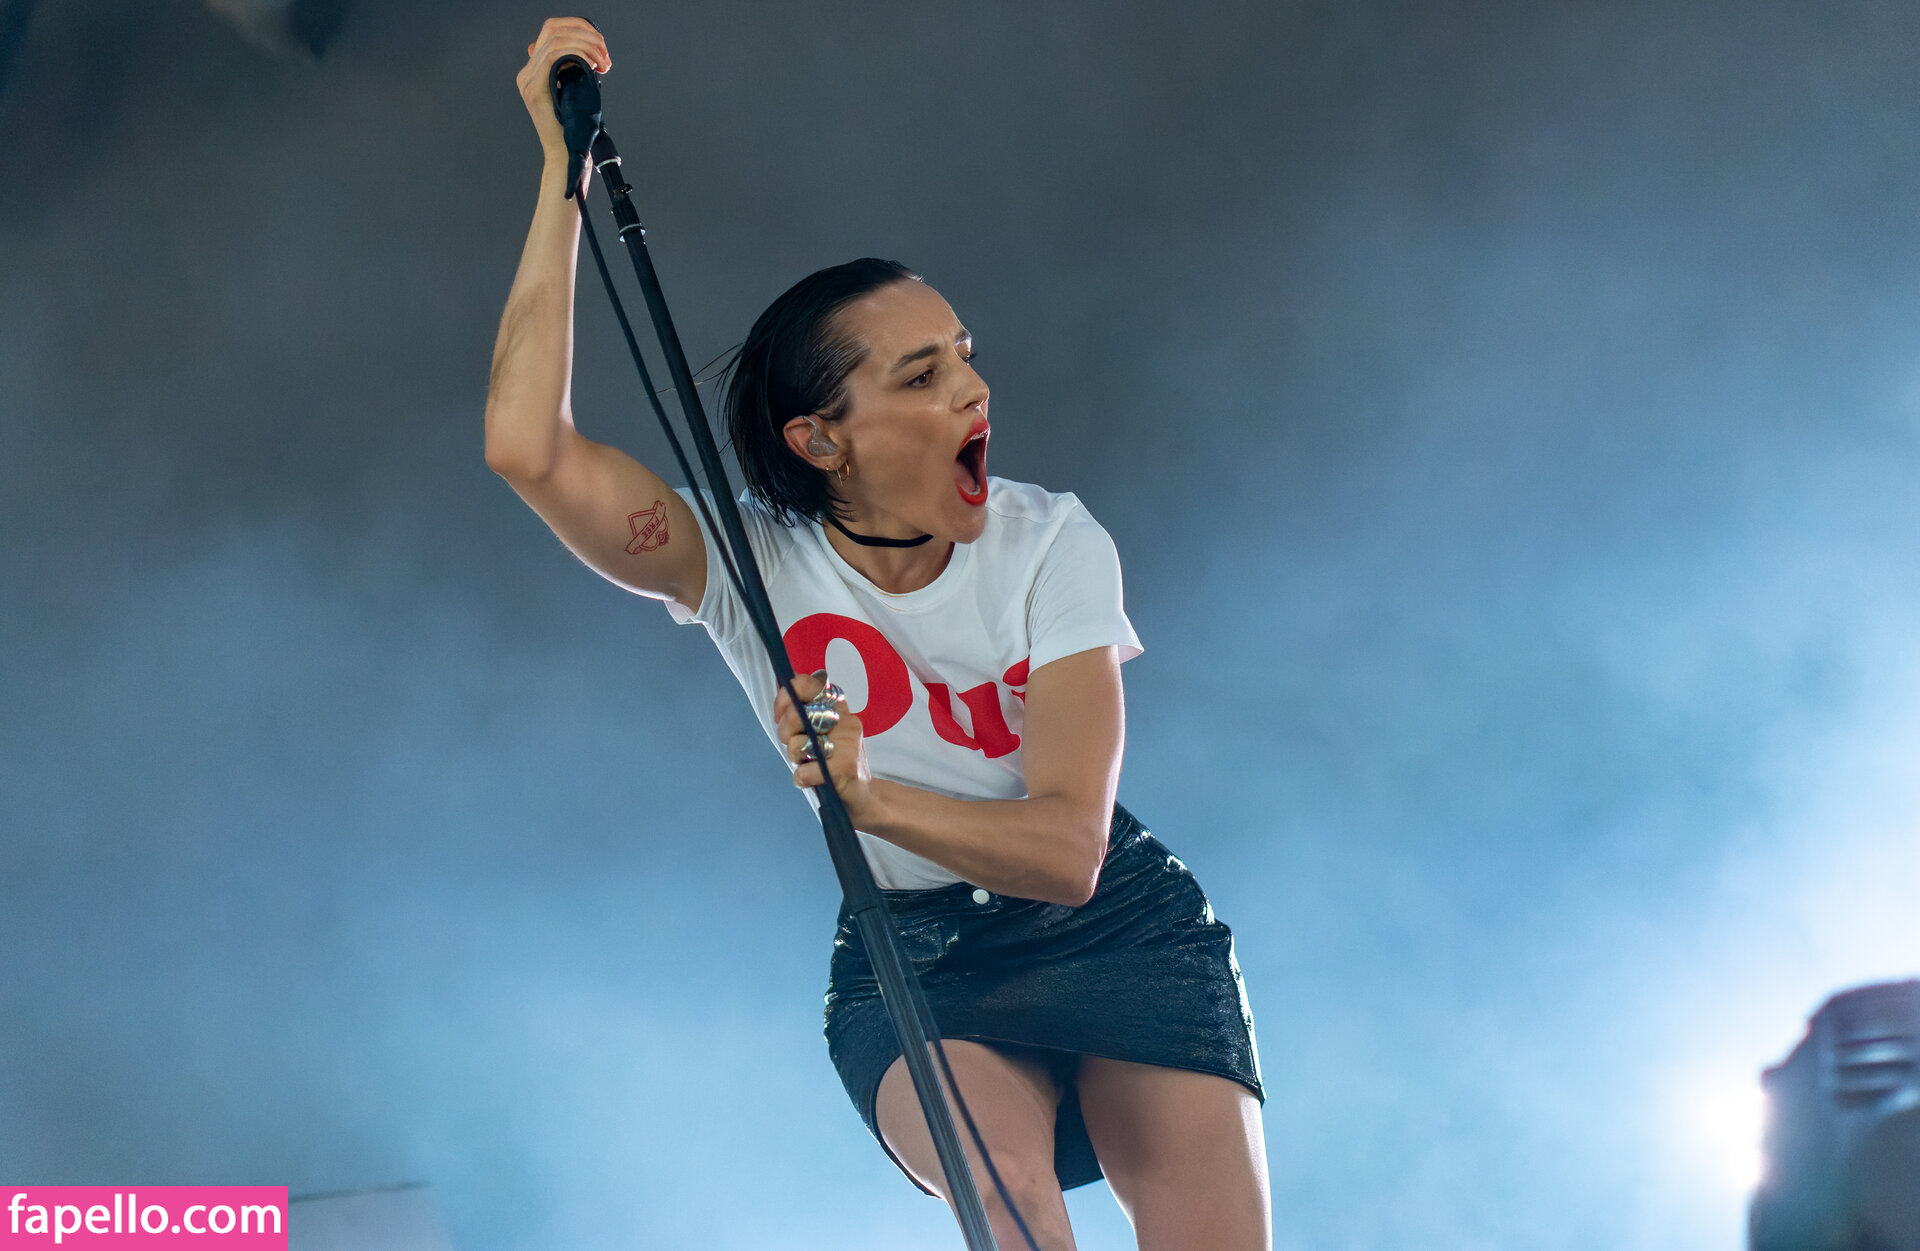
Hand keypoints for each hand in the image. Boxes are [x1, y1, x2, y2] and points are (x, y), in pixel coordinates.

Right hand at [515, 17, 610, 168]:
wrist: (567, 155)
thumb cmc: (576, 128)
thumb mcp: (578, 92)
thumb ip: (576, 72)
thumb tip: (590, 53)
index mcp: (535, 71)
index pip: (553, 31)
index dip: (579, 28)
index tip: (601, 44)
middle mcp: (527, 73)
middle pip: (553, 28)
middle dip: (585, 33)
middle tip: (605, 52)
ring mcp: (528, 80)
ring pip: (556, 39)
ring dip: (586, 44)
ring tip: (603, 61)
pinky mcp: (534, 88)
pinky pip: (554, 56)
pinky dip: (577, 53)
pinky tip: (592, 63)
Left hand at [774, 672, 872, 823]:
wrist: (862, 796)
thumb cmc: (834, 762)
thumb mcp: (817, 731)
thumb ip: (801, 709)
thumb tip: (779, 682)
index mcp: (838, 707)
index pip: (810, 684)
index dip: (788, 696)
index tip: (780, 713)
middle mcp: (846, 720)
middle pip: (798, 714)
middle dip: (785, 732)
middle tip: (792, 744)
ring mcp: (849, 742)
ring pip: (800, 744)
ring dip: (796, 758)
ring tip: (808, 764)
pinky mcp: (846, 766)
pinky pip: (805, 771)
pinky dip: (802, 778)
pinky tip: (811, 780)